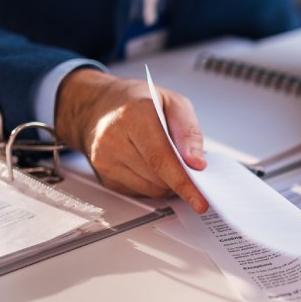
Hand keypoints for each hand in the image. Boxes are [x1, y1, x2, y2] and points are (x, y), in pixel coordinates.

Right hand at [55, 68, 208, 211]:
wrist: (100, 106)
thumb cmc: (138, 102)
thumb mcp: (173, 103)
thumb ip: (189, 132)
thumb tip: (197, 163)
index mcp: (133, 115)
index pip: (161, 158)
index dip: (183, 182)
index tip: (200, 199)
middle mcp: (113, 138)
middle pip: (157, 177)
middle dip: (180, 180)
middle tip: (192, 171)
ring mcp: (105, 159)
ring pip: (150, 189)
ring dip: (167, 184)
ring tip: (168, 162)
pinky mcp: (104, 176)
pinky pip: (139, 192)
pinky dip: (152, 184)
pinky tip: (150, 166)